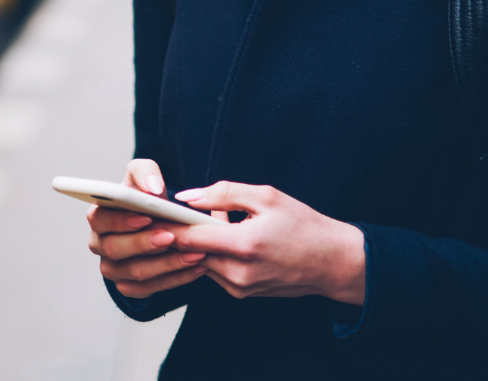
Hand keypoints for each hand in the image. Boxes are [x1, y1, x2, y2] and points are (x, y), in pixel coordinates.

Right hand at [86, 159, 205, 298]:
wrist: (159, 220)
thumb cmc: (146, 196)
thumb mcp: (144, 174)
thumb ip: (146, 172)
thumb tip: (153, 188)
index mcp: (97, 215)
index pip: (99, 219)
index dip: (120, 220)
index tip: (146, 217)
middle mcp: (99, 244)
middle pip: (115, 248)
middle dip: (145, 243)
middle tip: (171, 236)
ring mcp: (112, 269)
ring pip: (136, 272)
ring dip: (167, 264)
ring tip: (193, 253)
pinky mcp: (129, 287)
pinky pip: (151, 288)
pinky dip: (177, 278)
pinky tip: (197, 267)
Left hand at [170, 181, 365, 304]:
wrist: (333, 263)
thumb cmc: (303, 225)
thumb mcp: (266, 197)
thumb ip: (223, 193)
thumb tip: (187, 197)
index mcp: (244, 245)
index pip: (189, 238)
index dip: (168, 223)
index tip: (153, 210)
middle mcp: (238, 273)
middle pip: (190, 251)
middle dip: (184, 230)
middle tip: (181, 209)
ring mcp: (239, 288)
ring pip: (200, 261)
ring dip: (202, 241)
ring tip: (221, 220)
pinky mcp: (241, 294)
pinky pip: (214, 270)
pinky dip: (215, 253)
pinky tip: (231, 237)